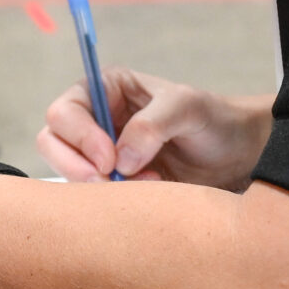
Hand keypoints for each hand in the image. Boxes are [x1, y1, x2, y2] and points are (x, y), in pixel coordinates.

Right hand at [38, 67, 269, 189]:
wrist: (236, 156)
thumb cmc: (213, 121)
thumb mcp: (188, 108)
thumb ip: (153, 124)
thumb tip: (120, 157)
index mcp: (105, 89)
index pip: (64, 112)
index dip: (80, 138)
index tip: (110, 160)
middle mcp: (94, 119)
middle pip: (52, 144)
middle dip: (79, 167)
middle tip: (113, 182)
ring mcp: (99, 153)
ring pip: (68, 173)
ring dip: (98, 186)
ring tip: (145, 183)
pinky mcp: (110, 183)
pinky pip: (91, 197)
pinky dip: (112, 200)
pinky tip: (150, 191)